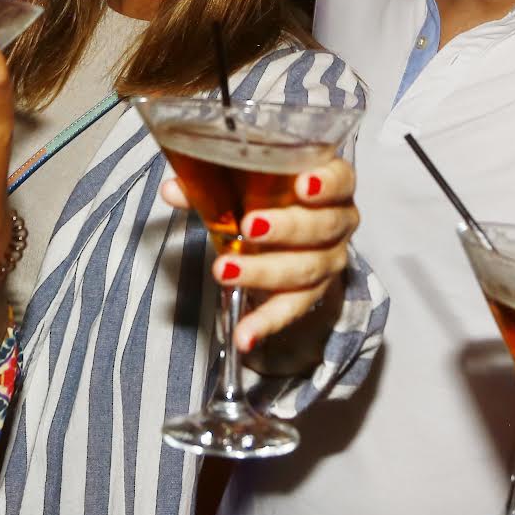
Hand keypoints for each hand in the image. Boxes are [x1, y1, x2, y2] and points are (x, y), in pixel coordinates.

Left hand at [158, 157, 358, 350]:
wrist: (289, 235)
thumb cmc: (272, 197)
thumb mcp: (247, 184)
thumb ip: (213, 183)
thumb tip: (173, 189)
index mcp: (329, 184)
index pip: (340, 179)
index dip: (325, 183)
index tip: (301, 186)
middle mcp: (338, 221)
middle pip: (322, 227)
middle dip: (286, 228)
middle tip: (249, 227)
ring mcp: (329, 260)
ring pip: (306, 269)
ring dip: (264, 271)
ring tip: (226, 270)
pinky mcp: (312, 294)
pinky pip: (291, 309)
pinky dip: (266, 323)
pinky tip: (244, 335)